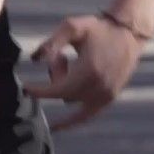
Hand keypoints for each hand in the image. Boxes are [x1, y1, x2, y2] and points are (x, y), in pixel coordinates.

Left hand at [24, 13, 143, 130]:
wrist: (127, 33)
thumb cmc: (98, 28)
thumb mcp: (72, 27)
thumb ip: (51, 43)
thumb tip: (34, 59)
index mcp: (88, 70)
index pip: (57, 89)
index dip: (39, 91)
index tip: (25, 88)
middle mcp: (98, 87)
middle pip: (63, 94)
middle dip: (55, 78)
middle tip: (61, 58)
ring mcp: (106, 95)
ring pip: (72, 102)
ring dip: (65, 87)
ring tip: (71, 64)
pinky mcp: (110, 98)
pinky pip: (87, 115)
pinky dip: (73, 120)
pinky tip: (58, 126)